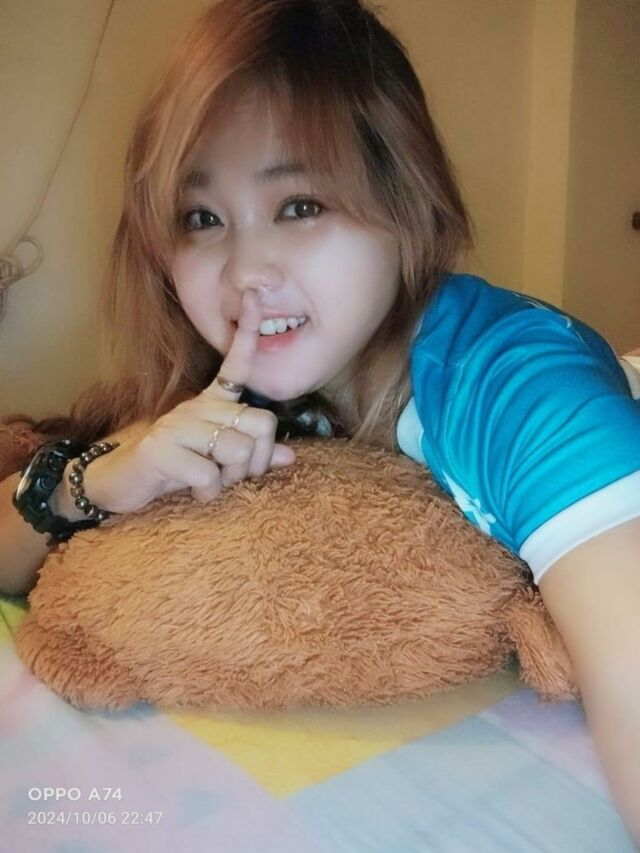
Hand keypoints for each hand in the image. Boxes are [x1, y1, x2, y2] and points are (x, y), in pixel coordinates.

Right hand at [72, 290, 295, 514]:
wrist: (115, 482)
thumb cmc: (172, 469)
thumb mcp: (216, 462)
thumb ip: (251, 456)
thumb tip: (291, 454)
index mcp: (210, 403)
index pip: (236, 365)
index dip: (248, 334)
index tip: (254, 297)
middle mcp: (196, 406)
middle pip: (261, 423)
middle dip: (256, 461)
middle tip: (233, 475)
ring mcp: (177, 425)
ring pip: (238, 450)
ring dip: (230, 479)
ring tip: (208, 483)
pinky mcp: (160, 449)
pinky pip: (210, 475)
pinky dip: (208, 492)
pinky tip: (192, 490)